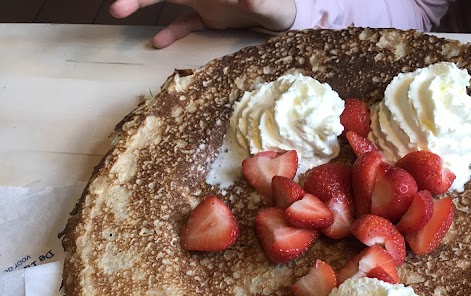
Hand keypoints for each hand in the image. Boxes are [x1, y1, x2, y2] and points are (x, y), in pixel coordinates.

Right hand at [110, 0, 295, 47]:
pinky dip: (170, 32)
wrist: (282, 16)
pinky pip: (182, 23)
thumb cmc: (276, 4)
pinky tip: (156, 44)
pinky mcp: (206, 17)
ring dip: (142, 3)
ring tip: (117, 11)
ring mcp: (201, 1)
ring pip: (166, 1)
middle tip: (116, 6)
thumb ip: (254, 1)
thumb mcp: (266, 4)